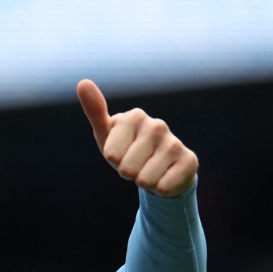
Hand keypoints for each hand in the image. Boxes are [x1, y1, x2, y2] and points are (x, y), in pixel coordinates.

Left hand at [77, 79, 197, 196]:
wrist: (159, 168)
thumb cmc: (126, 149)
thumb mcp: (107, 134)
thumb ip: (95, 111)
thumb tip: (83, 82)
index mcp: (134, 116)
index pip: (112, 154)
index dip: (114, 160)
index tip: (121, 153)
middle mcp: (157, 125)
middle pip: (128, 169)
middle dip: (128, 173)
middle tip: (136, 164)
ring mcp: (175, 142)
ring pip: (145, 180)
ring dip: (144, 182)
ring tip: (149, 170)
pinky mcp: (189, 161)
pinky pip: (164, 187)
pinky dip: (160, 189)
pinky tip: (165, 177)